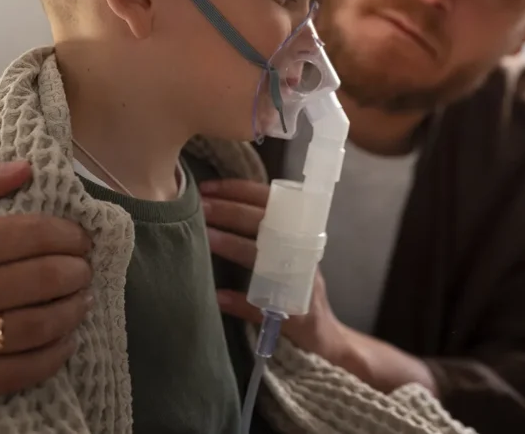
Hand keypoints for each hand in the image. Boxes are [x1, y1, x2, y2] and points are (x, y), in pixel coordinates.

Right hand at [0, 162, 93, 407]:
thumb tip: (24, 168)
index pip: (30, 236)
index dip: (69, 236)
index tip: (80, 238)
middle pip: (42, 280)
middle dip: (77, 271)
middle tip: (83, 268)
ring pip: (36, 327)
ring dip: (72, 311)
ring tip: (80, 299)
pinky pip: (16, 373)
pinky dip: (53, 356)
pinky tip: (65, 341)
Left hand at [201, 179, 352, 367]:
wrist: (325, 337)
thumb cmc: (298, 291)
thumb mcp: (287, 257)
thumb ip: (262, 235)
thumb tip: (215, 210)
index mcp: (299, 235)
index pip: (272, 202)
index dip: (240, 191)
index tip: (209, 187)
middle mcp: (303, 253)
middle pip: (267, 224)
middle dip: (231, 212)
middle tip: (200, 206)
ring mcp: (302, 283)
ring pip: (266, 257)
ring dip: (234, 245)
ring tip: (205, 238)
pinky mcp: (298, 315)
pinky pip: (265, 305)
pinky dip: (240, 301)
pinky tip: (219, 297)